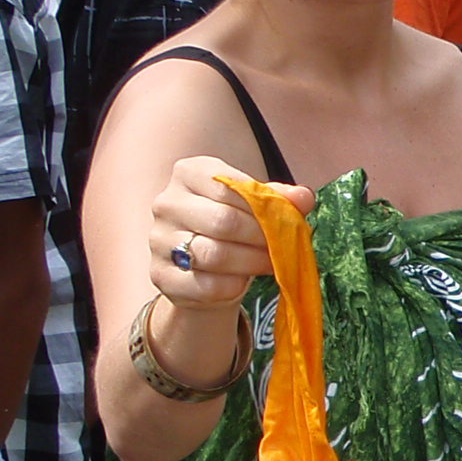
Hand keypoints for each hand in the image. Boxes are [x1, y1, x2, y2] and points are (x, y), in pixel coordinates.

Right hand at [147, 157, 313, 312]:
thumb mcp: (256, 206)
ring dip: (251, 263)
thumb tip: (303, 197)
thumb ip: (279, 199)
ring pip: (213, 254)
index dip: (264, 206)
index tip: (287, 221)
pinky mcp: (160, 275)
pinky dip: (231, 287)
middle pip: (223, 221)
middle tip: (284, 249)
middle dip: (262, 238)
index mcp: (189, 173)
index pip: (229, 184)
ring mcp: (158, 240)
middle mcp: (167, 203)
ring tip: (271, 265)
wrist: (204, 268)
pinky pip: (203, 285)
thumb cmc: (234, 228)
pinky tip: (242, 283)